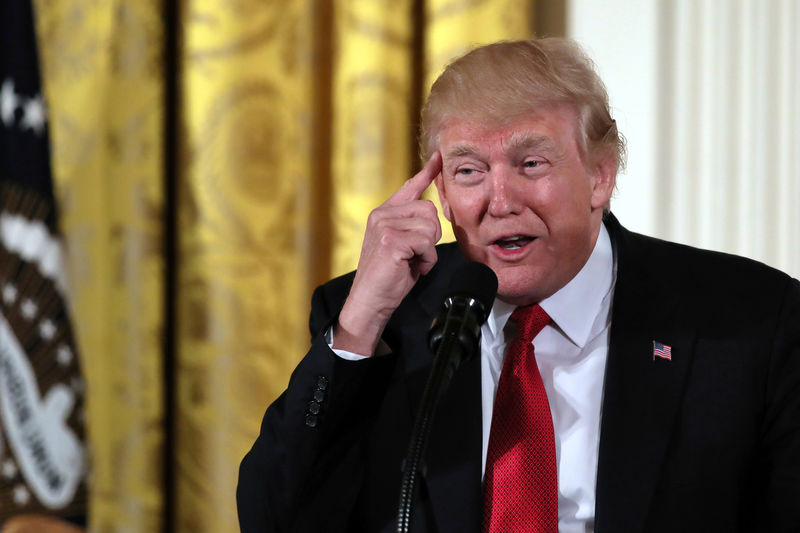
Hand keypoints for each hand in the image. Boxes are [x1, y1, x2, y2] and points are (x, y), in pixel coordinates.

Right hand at [333, 152, 442, 355]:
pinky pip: (426, 243)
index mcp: (383, 214)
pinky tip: (412, 269)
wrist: (369, 302)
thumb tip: (432, 211)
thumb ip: (412, 227)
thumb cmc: (388, 278)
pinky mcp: (390, 241)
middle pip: (430, 210)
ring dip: (428, 250)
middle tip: (417, 255)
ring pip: (430, 227)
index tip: (438, 157)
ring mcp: (384, 226)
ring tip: (412, 263)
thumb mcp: (401, 246)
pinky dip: (426, 260)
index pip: (409, 188)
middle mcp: (381, 215)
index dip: (426, 173)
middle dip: (432, 235)